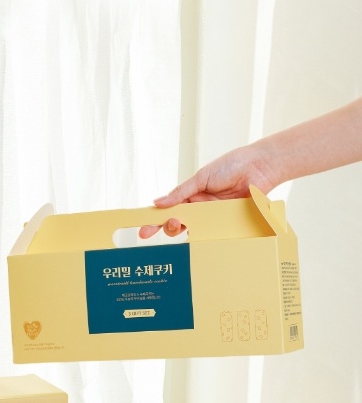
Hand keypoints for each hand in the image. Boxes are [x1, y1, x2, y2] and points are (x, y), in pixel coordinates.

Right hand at [139, 143, 278, 238]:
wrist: (259, 167)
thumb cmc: (231, 166)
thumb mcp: (201, 177)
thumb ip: (180, 192)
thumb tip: (158, 202)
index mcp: (191, 195)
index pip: (170, 210)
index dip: (156, 220)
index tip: (144, 231)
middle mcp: (201, 207)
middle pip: (180, 223)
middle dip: (170, 227)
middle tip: (171, 224)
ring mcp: (214, 216)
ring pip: (195, 230)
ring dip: (186, 231)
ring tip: (181, 225)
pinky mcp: (229, 222)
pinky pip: (216, 232)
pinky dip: (207, 235)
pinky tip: (199, 236)